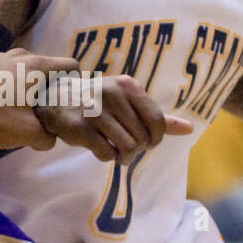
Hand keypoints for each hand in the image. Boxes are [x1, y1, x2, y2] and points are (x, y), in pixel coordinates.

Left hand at [0, 49, 80, 151]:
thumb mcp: (29, 133)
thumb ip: (49, 136)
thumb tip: (50, 135)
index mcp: (37, 65)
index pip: (71, 65)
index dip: (76, 84)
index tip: (68, 102)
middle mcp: (22, 54)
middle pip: (50, 69)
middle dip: (53, 89)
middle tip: (49, 111)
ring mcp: (3, 56)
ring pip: (30, 70)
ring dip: (33, 87)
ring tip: (27, 109)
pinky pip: (13, 71)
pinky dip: (16, 84)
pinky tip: (7, 103)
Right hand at [35, 73, 193, 163]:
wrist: (53, 99)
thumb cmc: (96, 102)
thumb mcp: (126, 102)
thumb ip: (156, 116)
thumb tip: (190, 128)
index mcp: (127, 85)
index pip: (157, 122)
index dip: (154, 138)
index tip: (144, 139)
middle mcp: (111, 94)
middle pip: (142, 138)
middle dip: (136, 149)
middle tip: (124, 145)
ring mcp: (93, 110)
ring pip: (127, 148)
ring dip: (122, 156)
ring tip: (114, 149)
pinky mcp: (79, 128)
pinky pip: (106, 154)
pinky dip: (105, 157)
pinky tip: (98, 147)